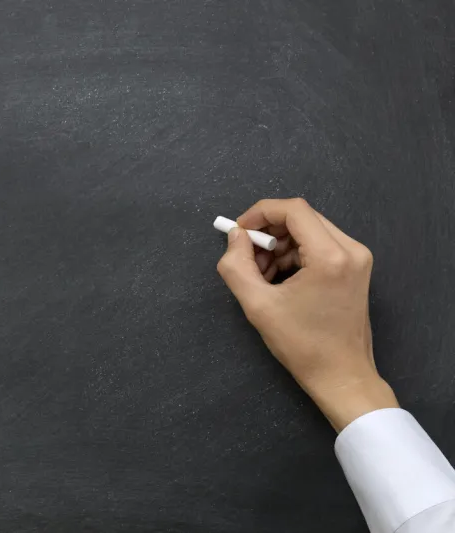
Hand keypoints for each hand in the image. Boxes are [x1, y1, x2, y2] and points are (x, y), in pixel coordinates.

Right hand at [216, 198, 397, 431]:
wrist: (342, 376)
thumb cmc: (301, 345)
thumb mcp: (258, 305)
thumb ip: (236, 266)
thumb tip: (235, 237)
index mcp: (331, 256)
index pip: (293, 210)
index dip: (260, 213)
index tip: (238, 232)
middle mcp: (351, 249)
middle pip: (302, 217)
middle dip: (268, 232)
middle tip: (247, 257)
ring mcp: (357, 258)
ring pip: (309, 231)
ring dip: (280, 245)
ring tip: (262, 274)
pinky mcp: (356, 269)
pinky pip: (320, 246)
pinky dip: (295, 255)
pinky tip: (280, 280)